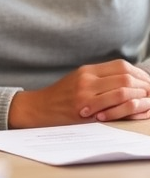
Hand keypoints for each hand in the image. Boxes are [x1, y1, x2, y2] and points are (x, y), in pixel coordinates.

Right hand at [9, 60, 149, 127]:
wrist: (38, 108)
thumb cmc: (60, 98)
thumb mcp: (78, 81)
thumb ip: (99, 80)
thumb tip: (129, 84)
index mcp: (88, 70)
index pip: (122, 66)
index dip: (140, 75)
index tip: (148, 85)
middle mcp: (87, 77)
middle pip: (126, 76)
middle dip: (144, 87)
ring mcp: (85, 91)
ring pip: (123, 89)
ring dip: (139, 98)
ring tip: (145, 104)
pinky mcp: (84, 106)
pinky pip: (113, 104)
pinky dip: (128, 108)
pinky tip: (133, 111)